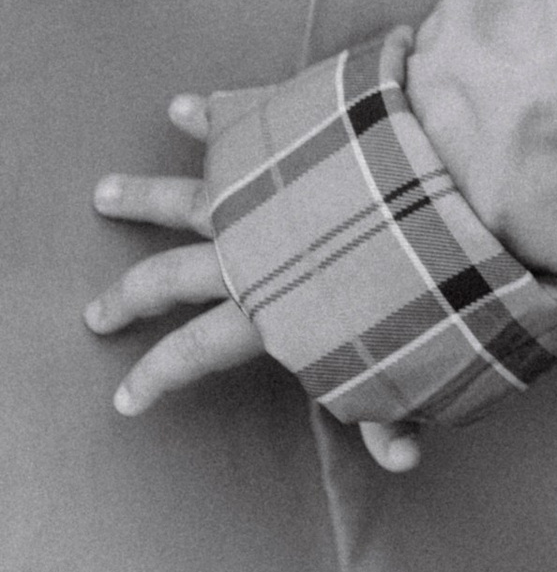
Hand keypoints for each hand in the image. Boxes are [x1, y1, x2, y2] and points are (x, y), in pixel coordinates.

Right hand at [88, 95, 420, 472]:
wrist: (446, 184)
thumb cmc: (429, 279)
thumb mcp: (408, 358)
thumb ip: (396, 407)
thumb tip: (401, 465)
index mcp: (272, 308)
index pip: (198, 352)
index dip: (157, 377)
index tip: (124, 399)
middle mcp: (251, 251)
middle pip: (169, 277)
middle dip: (129, 297)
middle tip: (94, 313)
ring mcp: (264, 191)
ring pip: (185, 195)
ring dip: (142, 197)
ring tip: (104, 193)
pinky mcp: (292, 140)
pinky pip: (240, 120)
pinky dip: (210, 112)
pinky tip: (184, 107)